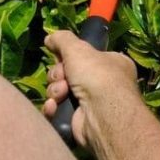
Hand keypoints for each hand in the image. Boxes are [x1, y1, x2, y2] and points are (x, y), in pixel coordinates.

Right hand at [42, 30, 142, 150]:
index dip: (68, 56)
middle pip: (67, 73)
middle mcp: (102, 84)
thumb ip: (62, 39)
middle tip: (63, 77)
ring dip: (55, 91)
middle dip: (59, 74)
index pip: (84, 56)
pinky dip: (53, 108)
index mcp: (110, 64)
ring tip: (62, 93)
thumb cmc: (96, 74)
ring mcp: (90, 104)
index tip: (60, 57)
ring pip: (59, 91)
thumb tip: (49, 38)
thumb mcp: (78, 48)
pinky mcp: (77, 121)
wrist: (101, 113)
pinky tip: (55, 107)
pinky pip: (57, 110)